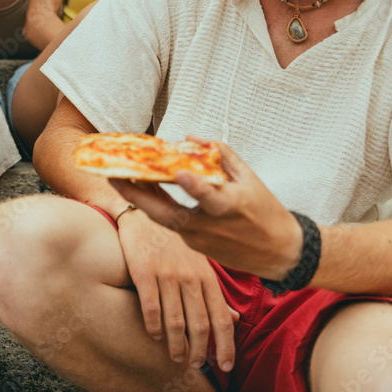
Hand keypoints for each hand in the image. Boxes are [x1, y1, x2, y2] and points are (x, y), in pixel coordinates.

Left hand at [111, 138, 303, 280]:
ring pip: (163, 219)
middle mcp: (211, 226)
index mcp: (231, 207)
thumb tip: (192, 138)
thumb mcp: (251, 179)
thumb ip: (222, 156)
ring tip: (118, 178)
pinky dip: (156, 206)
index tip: (178, 172)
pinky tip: (142, 189)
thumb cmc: (266, 211)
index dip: (194, 186)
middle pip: (167, 214)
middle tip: (112, 176)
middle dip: (137, 195)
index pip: (209, 197)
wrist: (279, 253)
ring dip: (140, 199)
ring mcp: (199, 240)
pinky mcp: (194, 245)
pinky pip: (170, 223)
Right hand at [116, 210, 238, 372]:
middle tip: (195, 365)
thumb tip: (234, 320)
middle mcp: (190, 276)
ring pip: (175, 320)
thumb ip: (215, 293)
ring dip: (176, 344)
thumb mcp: (199, 263)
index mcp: (206, 276)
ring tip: (176, 356)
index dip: (225, 345)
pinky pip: (151, 306)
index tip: (225, 366)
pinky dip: (153, 325)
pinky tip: (154, 334)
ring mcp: (167, 274)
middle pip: (200, 324)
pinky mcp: (144, 270)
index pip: (221, 317)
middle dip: (199, 350)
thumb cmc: (172, 242)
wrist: (142, 215)